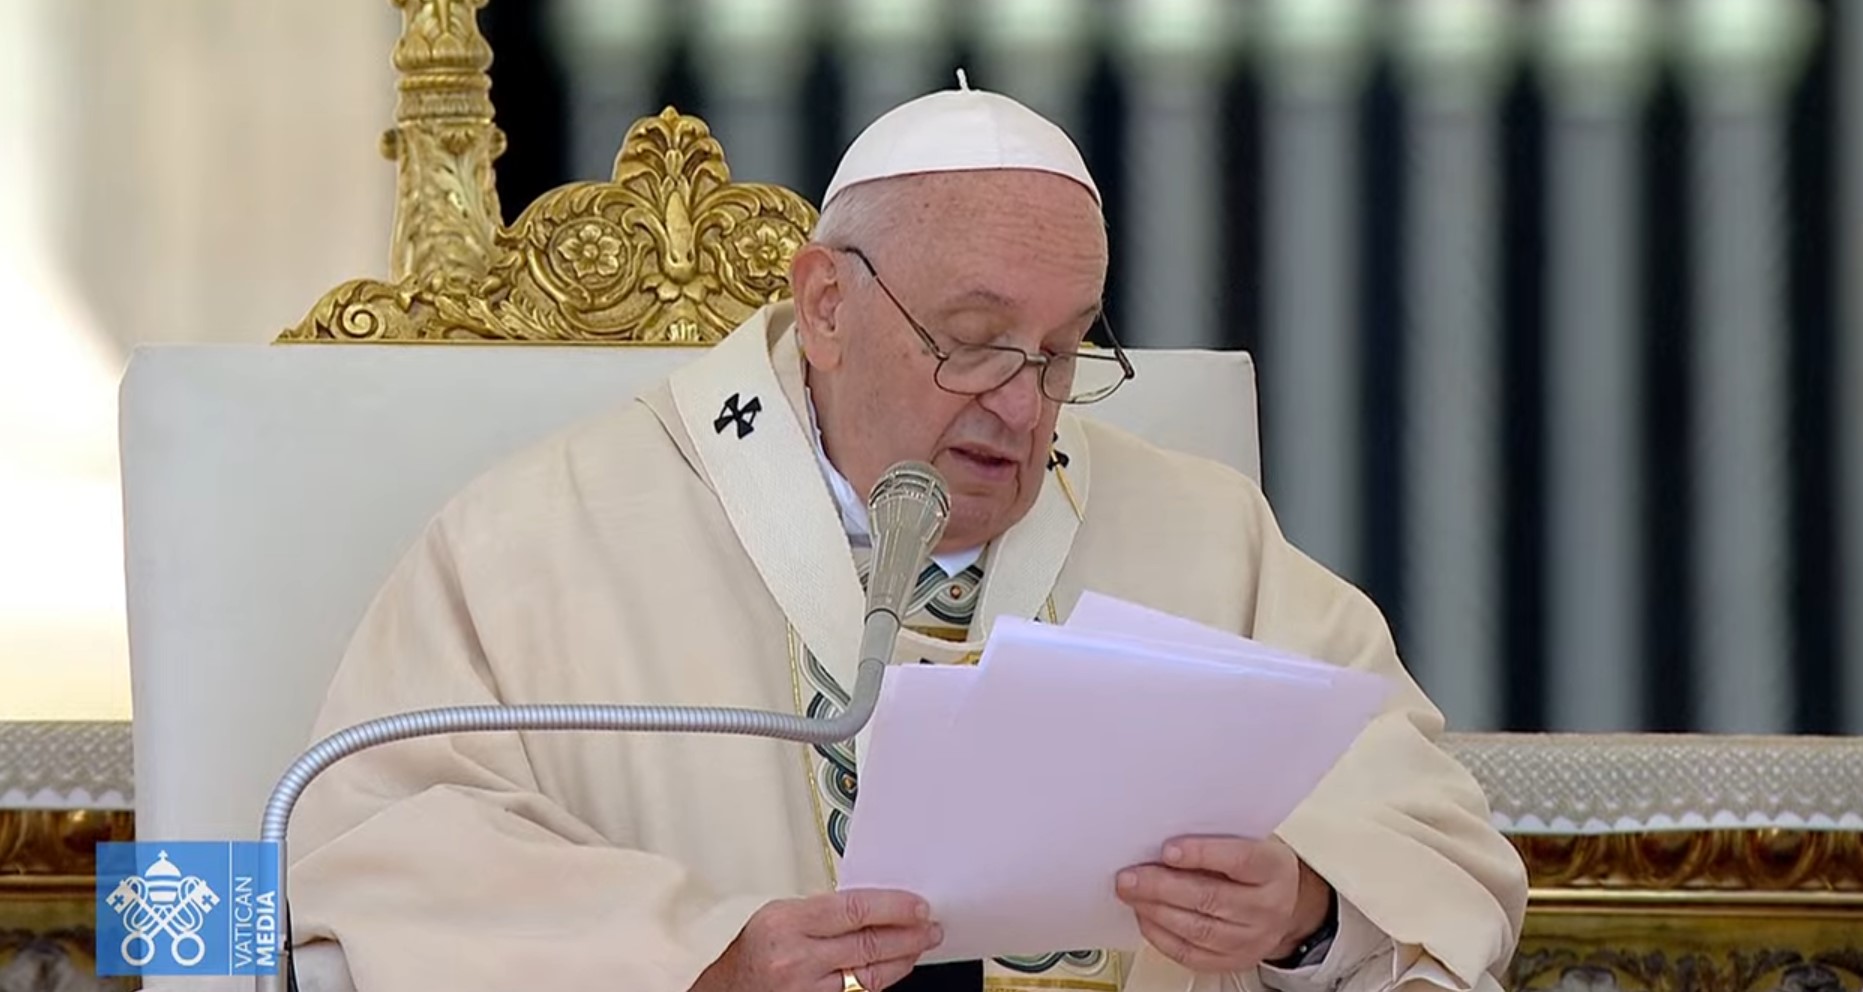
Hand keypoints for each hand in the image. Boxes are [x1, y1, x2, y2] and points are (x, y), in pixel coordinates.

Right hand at [690, 889, 942, 991]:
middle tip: (931, 926)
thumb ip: (823, 912)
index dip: (895, 907)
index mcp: (786, 923)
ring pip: (869, 975)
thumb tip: (874, 906)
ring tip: (920, 945)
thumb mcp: (779, 916)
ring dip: (902, 959)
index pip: (855, 909)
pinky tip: (894, 968)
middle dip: (908, 934)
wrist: (725, 991)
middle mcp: (796, 959)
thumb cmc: (751, 952)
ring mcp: (806, 990)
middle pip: (868, 944)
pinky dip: (880, 980)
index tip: (918, 905)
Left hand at [1115, 836, 1329, 973]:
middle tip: (1129, 877)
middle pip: (1210, 898)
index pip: (1239, 860)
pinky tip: (1145, 917)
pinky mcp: (1233, 961)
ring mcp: (1251, 939)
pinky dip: (1161, 936)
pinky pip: (1191, 954)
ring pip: (1198, 929)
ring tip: (1131, 894)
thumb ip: (1213, 839)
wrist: (1283, 903)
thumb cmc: (1256, 867)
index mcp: (1272, 869)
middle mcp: (1266, 907)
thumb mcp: (1247, 841)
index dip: (1201, 854)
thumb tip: (1160, 839)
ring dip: (1156, 911)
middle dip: (1162, 887)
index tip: (1168, 849)